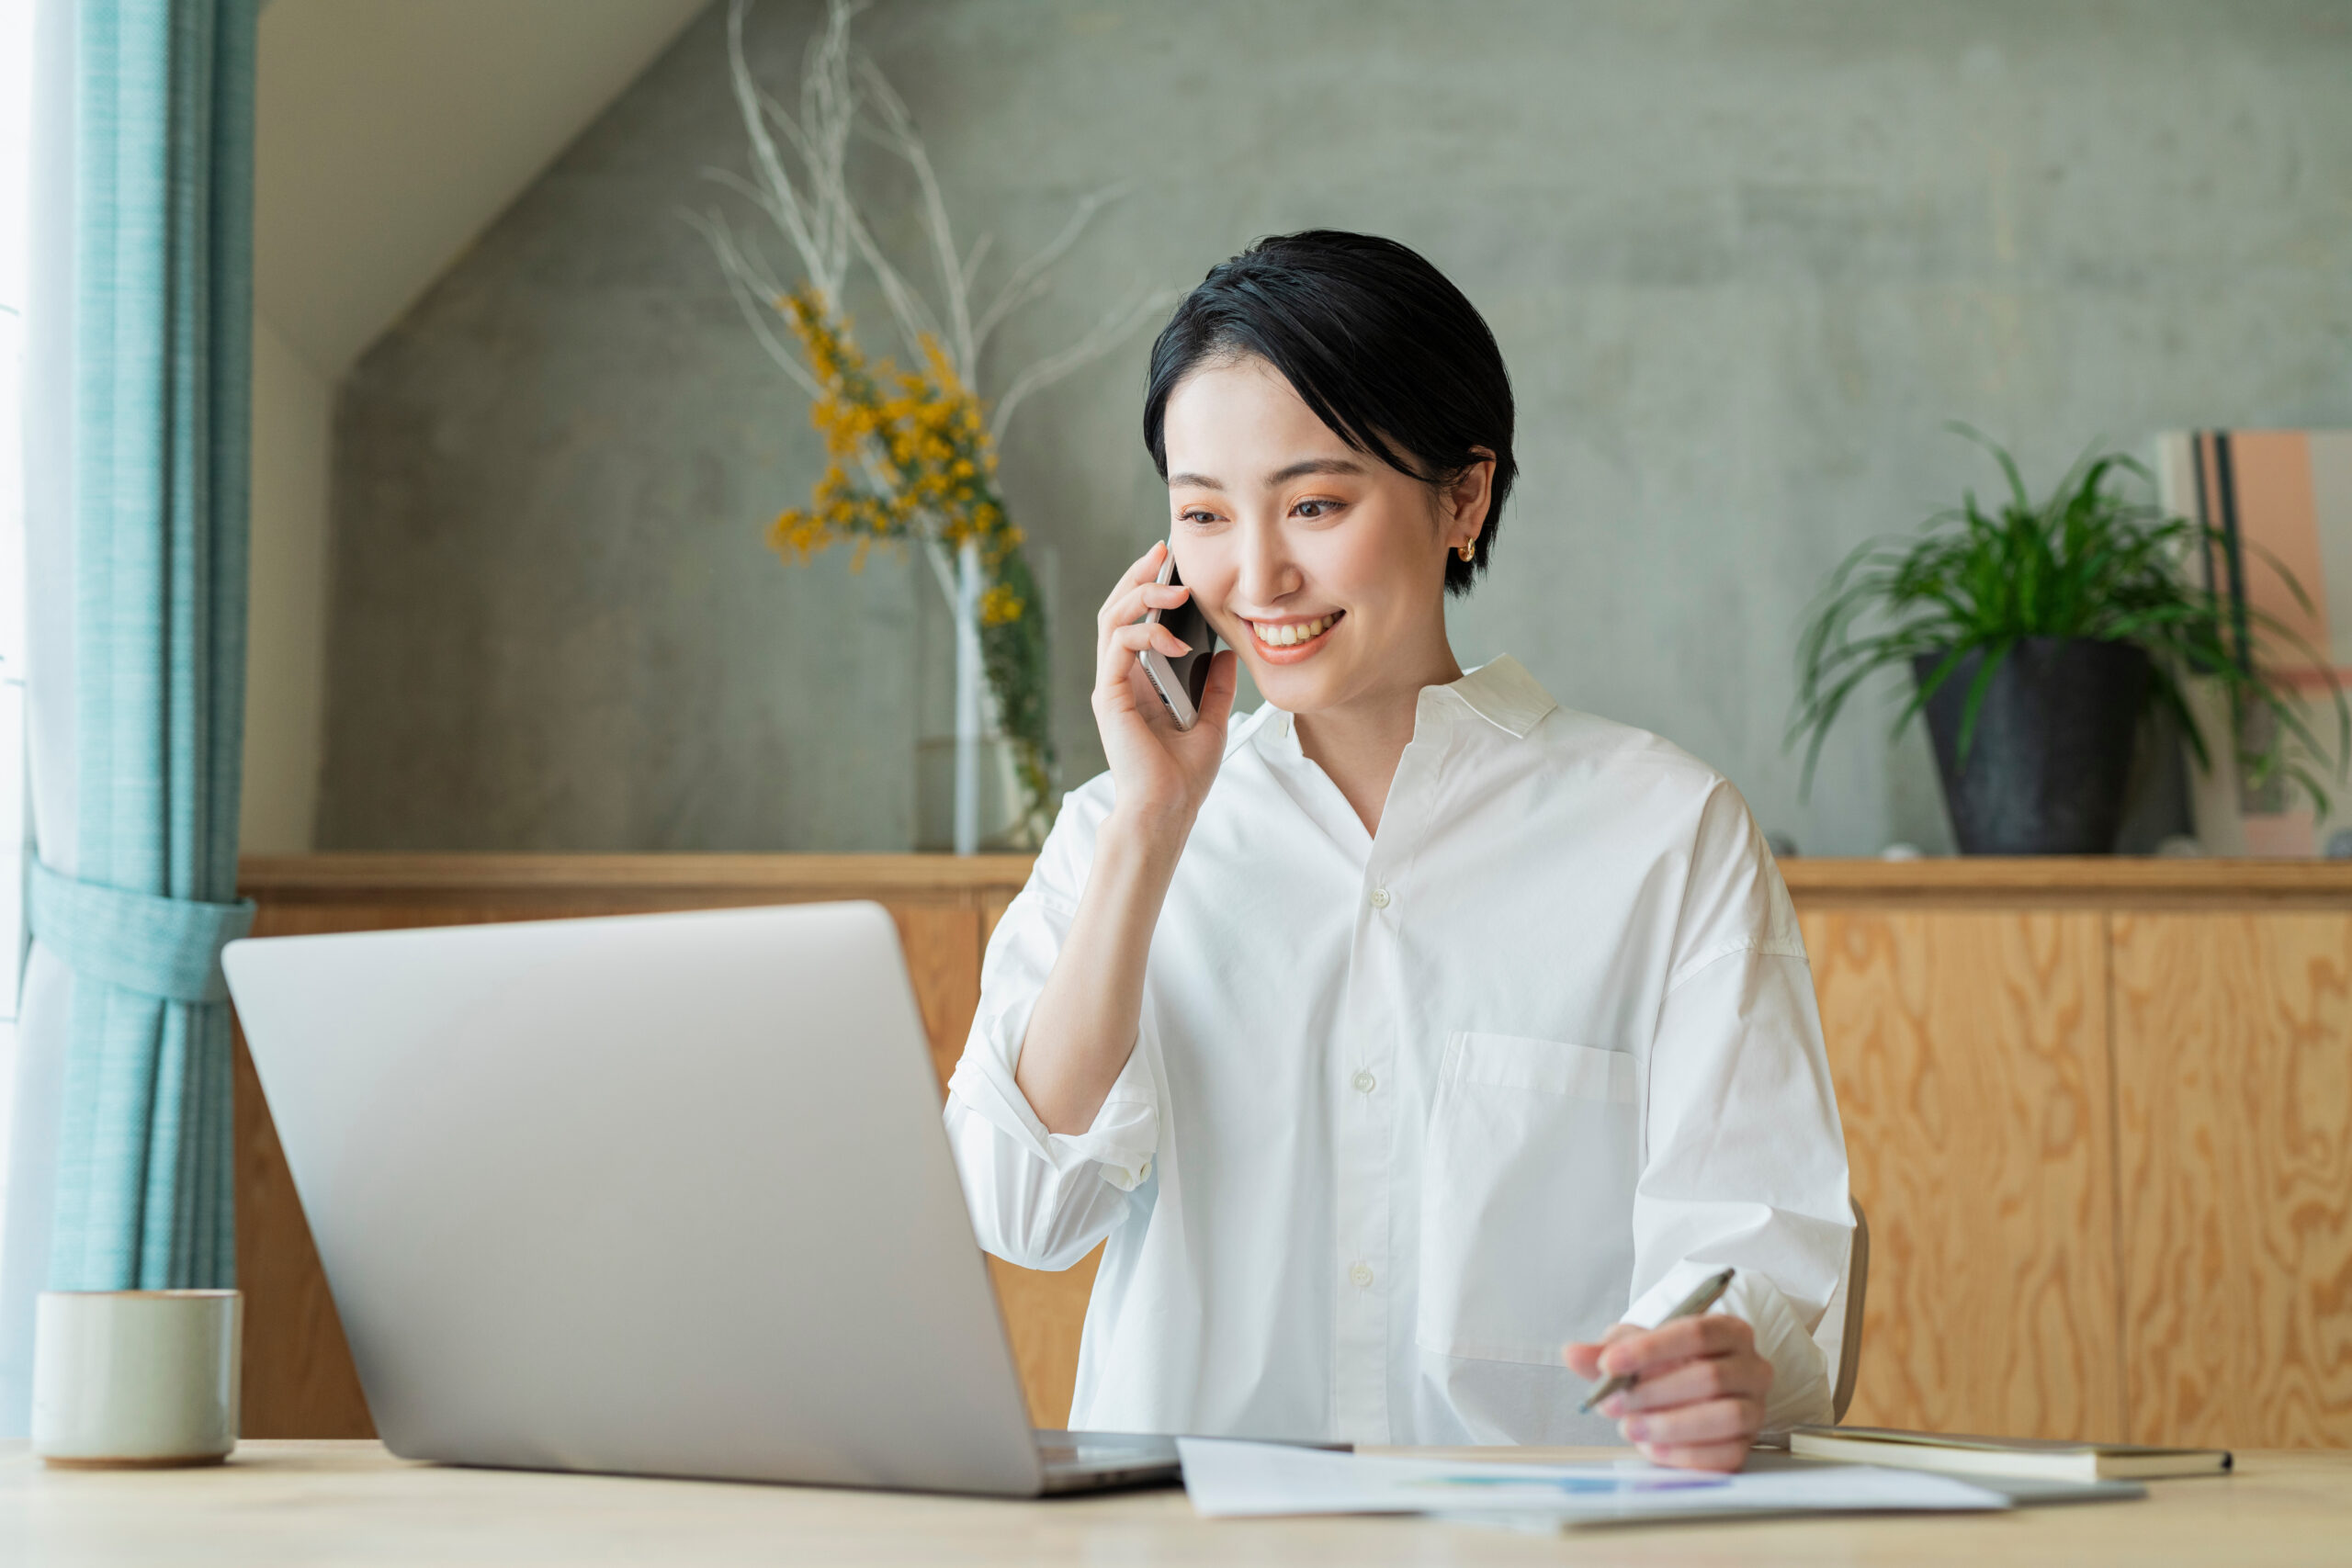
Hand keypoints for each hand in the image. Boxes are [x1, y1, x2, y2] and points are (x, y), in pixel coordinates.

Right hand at [1091, 541, 1238, 834]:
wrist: (1168, 810)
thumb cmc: (1183, 776)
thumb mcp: (1212, 720)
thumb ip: (1217, 686)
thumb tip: (1230, 653)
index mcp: (1138, 681)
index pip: (1136, 620)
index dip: (1150, 587)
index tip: (1173, 564)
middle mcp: (1119, 678)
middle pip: (1117, 609)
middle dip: (1139, 576)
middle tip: (1163, 552)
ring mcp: (1110, 686)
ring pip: (1112, 619)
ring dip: (1141, 595)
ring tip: (1173, 586)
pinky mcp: (1109, 696)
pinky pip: (1119, 647)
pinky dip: (1146, 634)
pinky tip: (1176, 641)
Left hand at [1563, 1315, 1773, 1471]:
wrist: (1686, 1393)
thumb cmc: (1664, 1366)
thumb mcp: (1634, 1351)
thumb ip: (1604, 1353)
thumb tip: (1572, 1354)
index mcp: (1728, 1330)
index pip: (1695, 1332)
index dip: (1650, 1349)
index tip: (1610, 1363)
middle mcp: (1751, 1366)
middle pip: (1711, 1377)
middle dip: (1654, 1392)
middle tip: (1614, 1403)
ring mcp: (1755, 1407)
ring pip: (1725, 1416)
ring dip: (1671, 1425)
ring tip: (1630, 1428)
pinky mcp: (1748, 1444)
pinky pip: (1727, 1453)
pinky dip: (1686, 1454)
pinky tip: (1653, 1449)